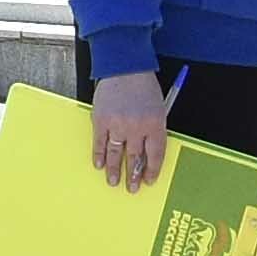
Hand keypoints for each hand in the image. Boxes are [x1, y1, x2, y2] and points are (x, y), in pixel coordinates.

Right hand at [90, 71, 169, 189]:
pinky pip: (99, 143)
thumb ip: (153, 129)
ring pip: (115, 154)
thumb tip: (147, 153)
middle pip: (135, 158)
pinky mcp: (101, 120)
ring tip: (113, 182)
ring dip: (114, 170)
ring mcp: (117, 124)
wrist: (124, 67)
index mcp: (155, 125)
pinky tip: (98, 165)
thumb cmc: (143, 86)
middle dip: (133, 175)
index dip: (152, 170)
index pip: (155, 155)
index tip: (148, 181)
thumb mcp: (158, 108)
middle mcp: (137, 127)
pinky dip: (98, 155)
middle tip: (131, 188)